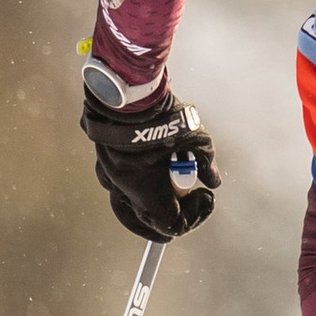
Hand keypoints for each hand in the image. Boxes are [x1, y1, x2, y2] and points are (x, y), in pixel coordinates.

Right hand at [81, 74, 219, 238]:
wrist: (126, 91)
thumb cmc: (164, 118)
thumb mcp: (198, 140)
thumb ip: (207, 164)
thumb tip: (213, 181)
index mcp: (147, 195)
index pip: (172, 224)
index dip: (194, 217)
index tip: (206, 197)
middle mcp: (123, 190)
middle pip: (148, 221)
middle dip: (171, 216)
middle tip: (189, 206)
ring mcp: (108, 175)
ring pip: (128, 203)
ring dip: (151, 202)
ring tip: (171, 192)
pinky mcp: (102, 159)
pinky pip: (117, 182)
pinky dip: (135, 183)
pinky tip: (149, 171)